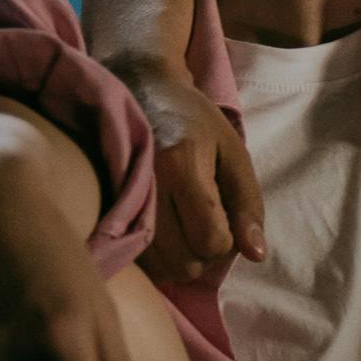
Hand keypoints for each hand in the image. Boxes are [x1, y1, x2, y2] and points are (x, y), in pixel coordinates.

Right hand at [118, 61, 264, 289]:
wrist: (137, 89)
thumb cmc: (192, 120)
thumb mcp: (233, 152)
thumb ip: (247, 203)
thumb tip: (256, 255)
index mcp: (180, 165)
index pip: (211, 240)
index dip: (226, 239)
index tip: (223, 214)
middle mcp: (144, 187)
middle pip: (185, 264)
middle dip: (203, 253)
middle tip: (204, 222)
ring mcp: (117, 201)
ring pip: (160, 270)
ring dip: (180, 258)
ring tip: (182, 224)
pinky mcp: (104, 211)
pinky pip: (138, 262)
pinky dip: (157, 256)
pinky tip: (162, 228)